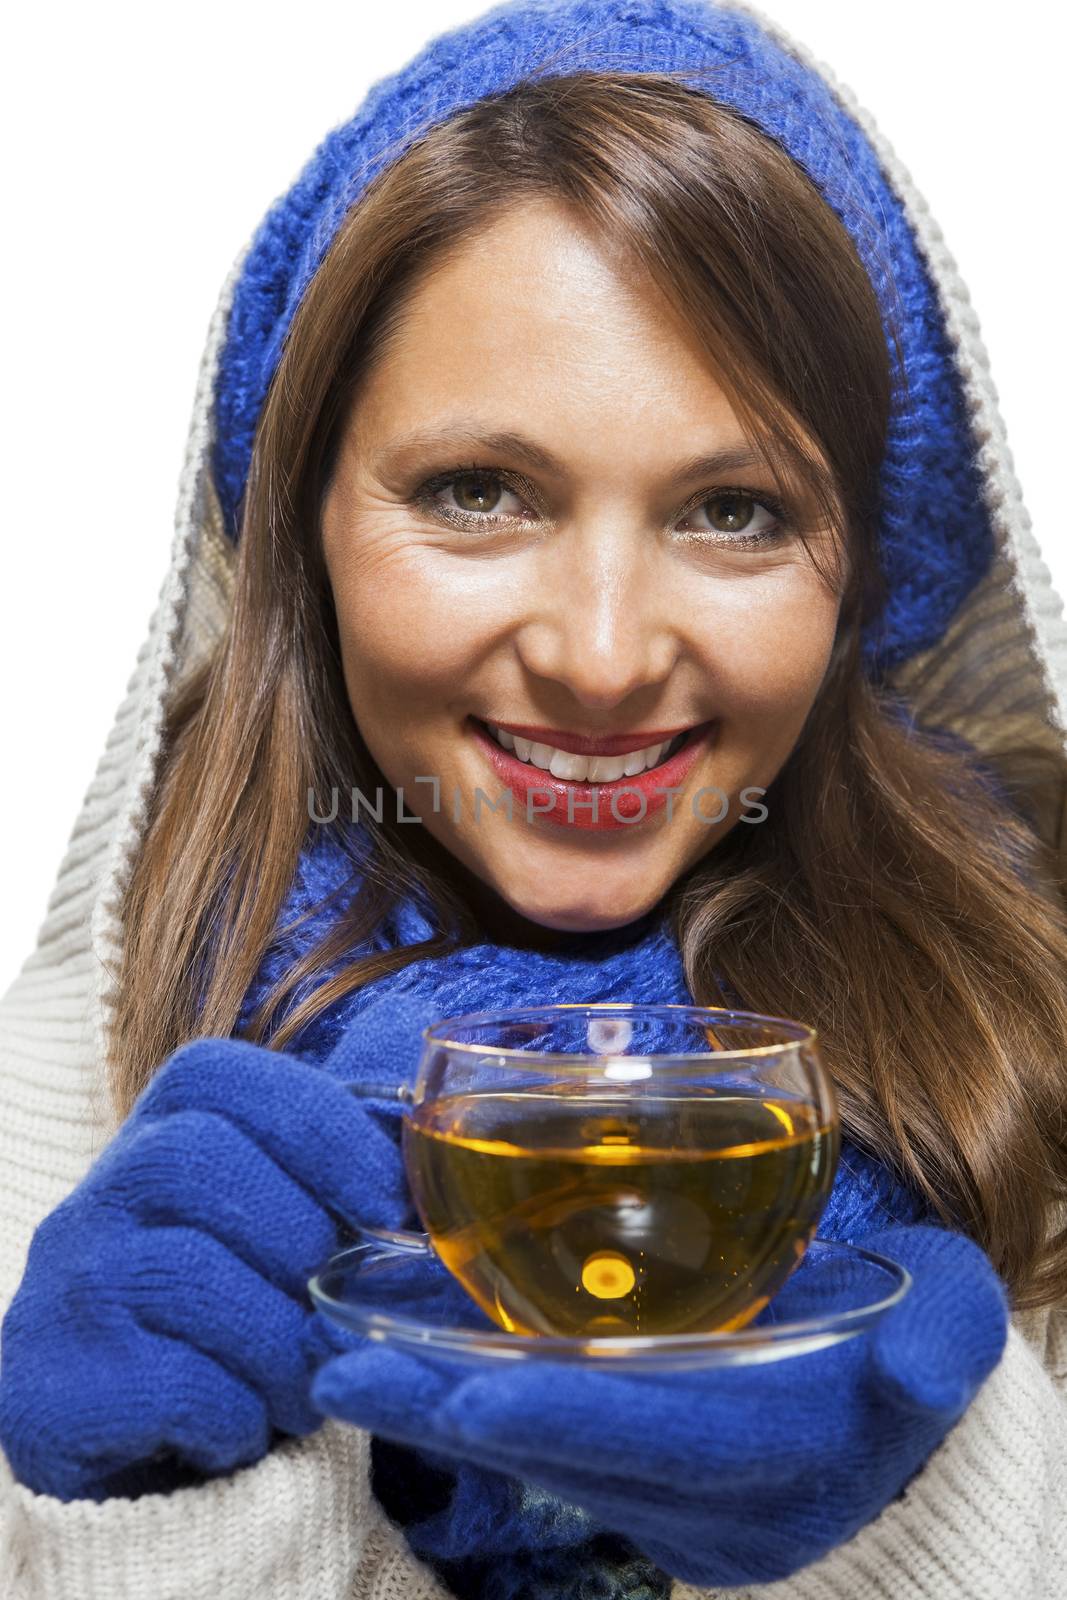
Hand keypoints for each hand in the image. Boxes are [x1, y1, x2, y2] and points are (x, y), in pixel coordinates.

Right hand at [0, 992, 438, 1501]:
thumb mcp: (281, 1226)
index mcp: (155, 1135)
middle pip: (195, 1158)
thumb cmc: (236, 1317)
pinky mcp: (54, 1387)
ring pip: (187, 1272)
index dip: (317, 1126)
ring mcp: (63, 1287)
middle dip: (298, 1237)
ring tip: (302, 1386)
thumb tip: (429, 1133)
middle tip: (338, 1310)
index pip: (221, 1077)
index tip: (386, 1201)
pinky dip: (235, 1412)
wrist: (136, 1447)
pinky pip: (168, 1382)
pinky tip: (241, 1428)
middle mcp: (93, 1196)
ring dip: (277, 1341)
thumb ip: (340, 1175)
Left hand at [307, 1223, 1008, 1586]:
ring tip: (340, 1365)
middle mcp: (712, 1494)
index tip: (471, 1402)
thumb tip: (918, 1373)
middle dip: (455, 1418)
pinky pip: (544, 1433)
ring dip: (438, 1408)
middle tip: (345, 1376)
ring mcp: (669, 1492)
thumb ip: (943, 1338)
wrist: (896, 1408)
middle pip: (571, 1453)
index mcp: (783, 1448)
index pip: (667, 1439)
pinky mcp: (640, 1471)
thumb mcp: (951, 1316)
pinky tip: (401, 1347)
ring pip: (540, 1448)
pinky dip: (470, 1395)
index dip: (570, 1422)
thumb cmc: (918, 1331)